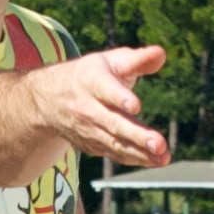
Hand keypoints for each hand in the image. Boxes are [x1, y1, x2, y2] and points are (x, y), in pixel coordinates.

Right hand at [46, 45, 169, 168]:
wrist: (51, 99)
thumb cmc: (91, 75)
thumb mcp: (110, 61)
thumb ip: (138, 60)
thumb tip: (161, 53)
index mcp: (92, 80)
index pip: (105, 89)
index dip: (120, 97)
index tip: (136, 105)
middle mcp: (88, 108)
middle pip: (114, 123)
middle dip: (137, 135)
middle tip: (159, 143)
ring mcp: (89, 130)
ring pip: (116, 143)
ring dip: (141, 153)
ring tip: (163, 157)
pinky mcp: (92, 146)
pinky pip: (115, 154)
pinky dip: (136, 159)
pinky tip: (156, 160)